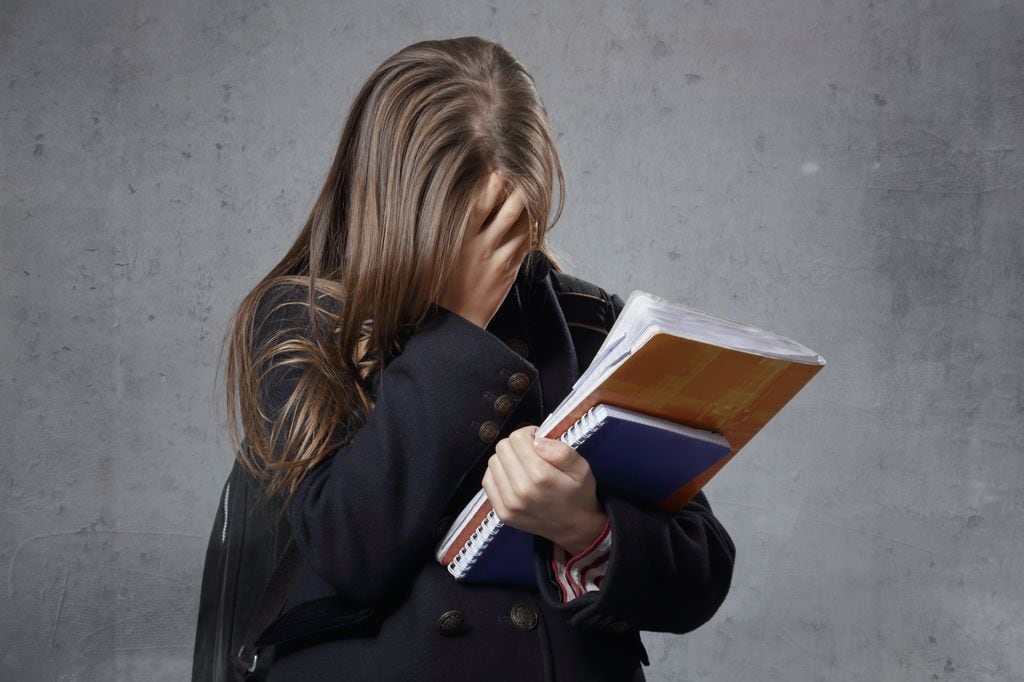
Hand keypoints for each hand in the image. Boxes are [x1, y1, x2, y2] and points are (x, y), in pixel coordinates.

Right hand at [435, 171, 533, 328]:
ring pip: (521, 227)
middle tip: (520, 180)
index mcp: (459, 239)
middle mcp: (481, 246)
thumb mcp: (435, 256)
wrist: (454, 322)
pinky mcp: (508, 272)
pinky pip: (525, 246)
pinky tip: (531, 222)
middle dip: (516, 192)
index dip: (491, 184)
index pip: (480, 203)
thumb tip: (452, 209)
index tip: (497, 171)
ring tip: (528, 197)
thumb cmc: (438, 288)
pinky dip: (530, 231)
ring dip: (526, 210)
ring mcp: (497, 259)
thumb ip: (446, 233)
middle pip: (507, 210)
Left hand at [481, 425, 608, 555]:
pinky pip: (487, 481)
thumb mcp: (582, 469)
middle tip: (531, 453)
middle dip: (516, 445)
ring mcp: (509, 504)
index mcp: (541, 476)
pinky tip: (512, 477)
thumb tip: (537, 440)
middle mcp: (521, 490)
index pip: (517, 438)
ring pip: (492, 462)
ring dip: (506, 459)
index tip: (538, 441)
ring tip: (522, 465)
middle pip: (502, 448)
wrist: (574, 529)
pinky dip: (498, 474)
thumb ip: (562, 452)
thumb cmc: (578, 495)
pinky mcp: (502, 513)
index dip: (528, 434)